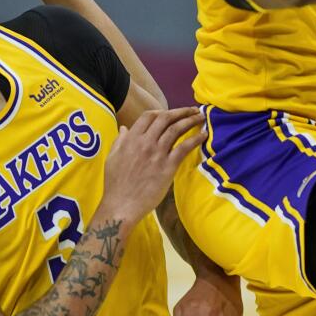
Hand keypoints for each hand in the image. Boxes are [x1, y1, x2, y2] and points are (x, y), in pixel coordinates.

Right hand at [101, 108, 204, 223]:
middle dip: (181, 111)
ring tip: (201, 117)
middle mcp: (145, 142)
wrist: (121, 205)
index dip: (162, 111)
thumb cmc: (115, 184)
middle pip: (166, 118)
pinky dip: (195, 139)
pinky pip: (184, 147)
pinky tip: (203, 135)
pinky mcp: (168, 166)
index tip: (172, 113)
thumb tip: (124, 128)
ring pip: (176, 129)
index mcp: (131, 139)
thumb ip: (120, 141)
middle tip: (193, 110)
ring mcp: (157, 153)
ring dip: (191, 120)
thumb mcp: (112, 158)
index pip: (149, 116)